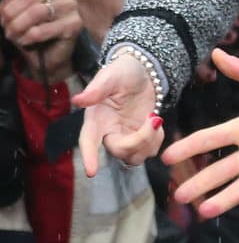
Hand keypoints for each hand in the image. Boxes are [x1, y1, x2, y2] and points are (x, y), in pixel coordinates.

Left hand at [1, 0, 81, 81]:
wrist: (45, 57)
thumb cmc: (28, 29)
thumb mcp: (12, 10)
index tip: (6, 3)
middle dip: (10, 14)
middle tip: (6, 26)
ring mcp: (71, 5)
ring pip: (36, 12)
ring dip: (18, 27)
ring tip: (15, 35)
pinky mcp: (74, 24)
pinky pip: (41, 30)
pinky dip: (28, 38)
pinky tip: (27, 41)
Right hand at [74, 52, 163, 175]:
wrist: (143, 70)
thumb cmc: (123, 71)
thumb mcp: (111, 76)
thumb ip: (97, 90)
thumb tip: (77, 100)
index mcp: (96, 119)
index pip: (88, 141)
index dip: (89, 157)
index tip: (91, 172)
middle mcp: (108, 132)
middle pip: (119, 151)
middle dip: (138, 140)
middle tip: (153, 118)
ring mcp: (124, 136)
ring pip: (134, 156)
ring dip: (149, 142)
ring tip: (154, 119)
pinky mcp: (139, 137)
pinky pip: (148, 151)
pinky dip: (156, 140)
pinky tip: (157, 122)